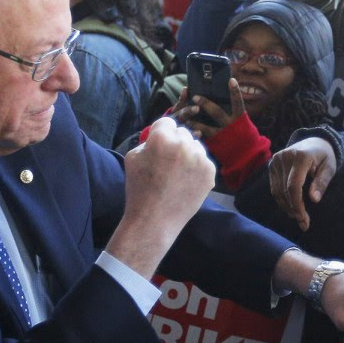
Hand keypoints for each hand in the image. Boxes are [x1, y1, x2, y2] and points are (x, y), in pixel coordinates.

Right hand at [108, 117, 216, 277]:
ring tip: (177, 174)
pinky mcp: (210, 172)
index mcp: (162, 138)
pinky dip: (197, 169)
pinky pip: (204, 162)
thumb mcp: (133, 157)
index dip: (161, 134)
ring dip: (188, 154)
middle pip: (183, 133)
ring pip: (196, 146)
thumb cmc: (139, 189)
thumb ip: (148, 141)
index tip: (158, 146)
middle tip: (167, 162)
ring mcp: (200, 158)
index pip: (167, 122)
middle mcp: (184, 144)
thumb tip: (162, 135)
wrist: (154, 220)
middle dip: (175, 143)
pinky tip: (186, 182)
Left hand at [174, 79, 245, 139]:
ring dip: (195, 122)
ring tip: (186, 116)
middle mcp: (231, 126)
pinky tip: (187, 131)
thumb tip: (226, 98)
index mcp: (240, 118)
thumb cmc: (244, 135)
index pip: (238, 102)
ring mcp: (223, 136)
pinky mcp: (217, 145)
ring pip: (206, 128)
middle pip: (217, 112)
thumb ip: (234, 112)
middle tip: (195, 97)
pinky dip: (195, 135)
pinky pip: (204, 139)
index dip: (235, 91)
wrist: (247, 155)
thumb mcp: (243, 122)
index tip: (231, 79)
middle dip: (205, 103)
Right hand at [267, 137, 336, 230]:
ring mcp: (276, 160)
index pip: (294, 185)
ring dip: (287, 207)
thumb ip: (321, 182)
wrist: (314, 142)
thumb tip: (314, 200)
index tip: (304, 218)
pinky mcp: (272, 165)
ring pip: (277, 191)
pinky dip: (281, 200)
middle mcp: (285, 157)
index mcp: (300, 157)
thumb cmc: (324, 156)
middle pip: (285, 190)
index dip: (297, 204)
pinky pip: (274, 187)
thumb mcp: (329, 168)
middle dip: (294, 209)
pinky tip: (290, 208)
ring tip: (298, 218)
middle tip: (304, 223)